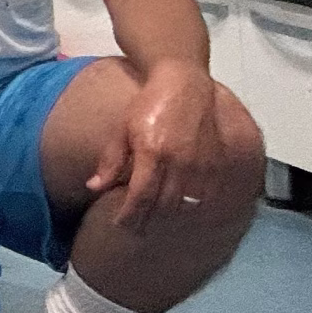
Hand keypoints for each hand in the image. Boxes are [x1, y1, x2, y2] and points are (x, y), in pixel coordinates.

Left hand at [89, 60, 223, 231]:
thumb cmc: (149, 104)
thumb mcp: (122, 128)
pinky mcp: (218, 164)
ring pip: (187, 205)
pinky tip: (183, 212)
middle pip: (164, 205)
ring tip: (155, 222)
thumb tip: (93, 187)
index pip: (141, 196)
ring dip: (170, 217)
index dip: (131, 215)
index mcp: (152, 153)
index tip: (121, 224)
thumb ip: (111, 160)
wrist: (185, 85)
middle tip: (136, 228)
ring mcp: (201, 164)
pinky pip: (208, 197)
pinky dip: (195, 209)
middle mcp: (179, 162)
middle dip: (148, 220)